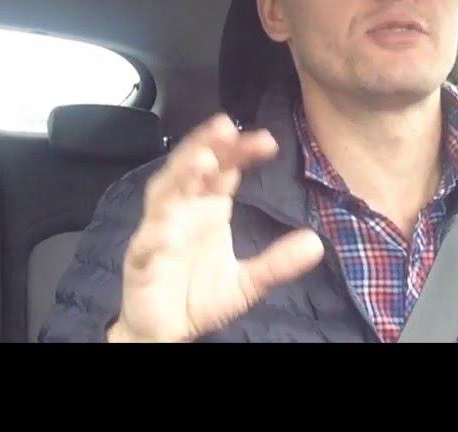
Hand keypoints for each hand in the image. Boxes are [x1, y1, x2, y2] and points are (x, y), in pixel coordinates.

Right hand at [108, 114, 324, 341]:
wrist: (166, 330)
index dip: (240, 151)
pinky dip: (155, 236)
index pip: (224, 168)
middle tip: (225, 127)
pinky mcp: (141, 261)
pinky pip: (146, 245)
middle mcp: (181, 211)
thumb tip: (316, 243)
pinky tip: (170, 231)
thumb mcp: (247, 282)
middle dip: (205, 146)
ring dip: (180, 177)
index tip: (267, 142)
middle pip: (189, 168)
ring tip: (201, 162)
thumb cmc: (199, 296)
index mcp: (207, 207)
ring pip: (164, 195)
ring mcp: (157, 232)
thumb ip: (278, 262)